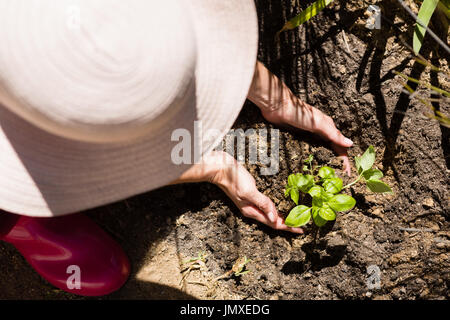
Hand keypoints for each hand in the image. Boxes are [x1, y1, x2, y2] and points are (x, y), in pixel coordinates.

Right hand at [210, 152, 302, 233]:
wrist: (220, 168)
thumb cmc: (234, 179)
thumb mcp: (249, 191)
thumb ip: (262, 203)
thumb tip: (274, 218)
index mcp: (252, 211)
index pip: (273, 223)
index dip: (288, 227)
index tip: (300, 230)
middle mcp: (252, 209)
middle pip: (272, 221)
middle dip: (287, 224)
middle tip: (302, 225)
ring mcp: (251, 202)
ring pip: (269, 214)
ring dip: (282, 217)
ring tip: (294, 218)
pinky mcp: (251, 194)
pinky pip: (266, 205)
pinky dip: (275, 208)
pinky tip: (279, 206)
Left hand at [248, 61, 352, 175]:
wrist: (277, 107)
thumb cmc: (299, 113)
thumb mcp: (318, 124)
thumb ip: (333, 134)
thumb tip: (351, 144)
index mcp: (328, 127)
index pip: (340, 146)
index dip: (345, 160)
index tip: (347, 174)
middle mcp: (320, 132)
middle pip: (331, 150)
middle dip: (336, 163)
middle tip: (339, 179)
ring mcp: (309, 135)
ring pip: (320, 151)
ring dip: (325, 162)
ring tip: (327, 176)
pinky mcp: (298, 137)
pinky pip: (308, 150)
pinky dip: (312, 158)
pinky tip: (310, 166)